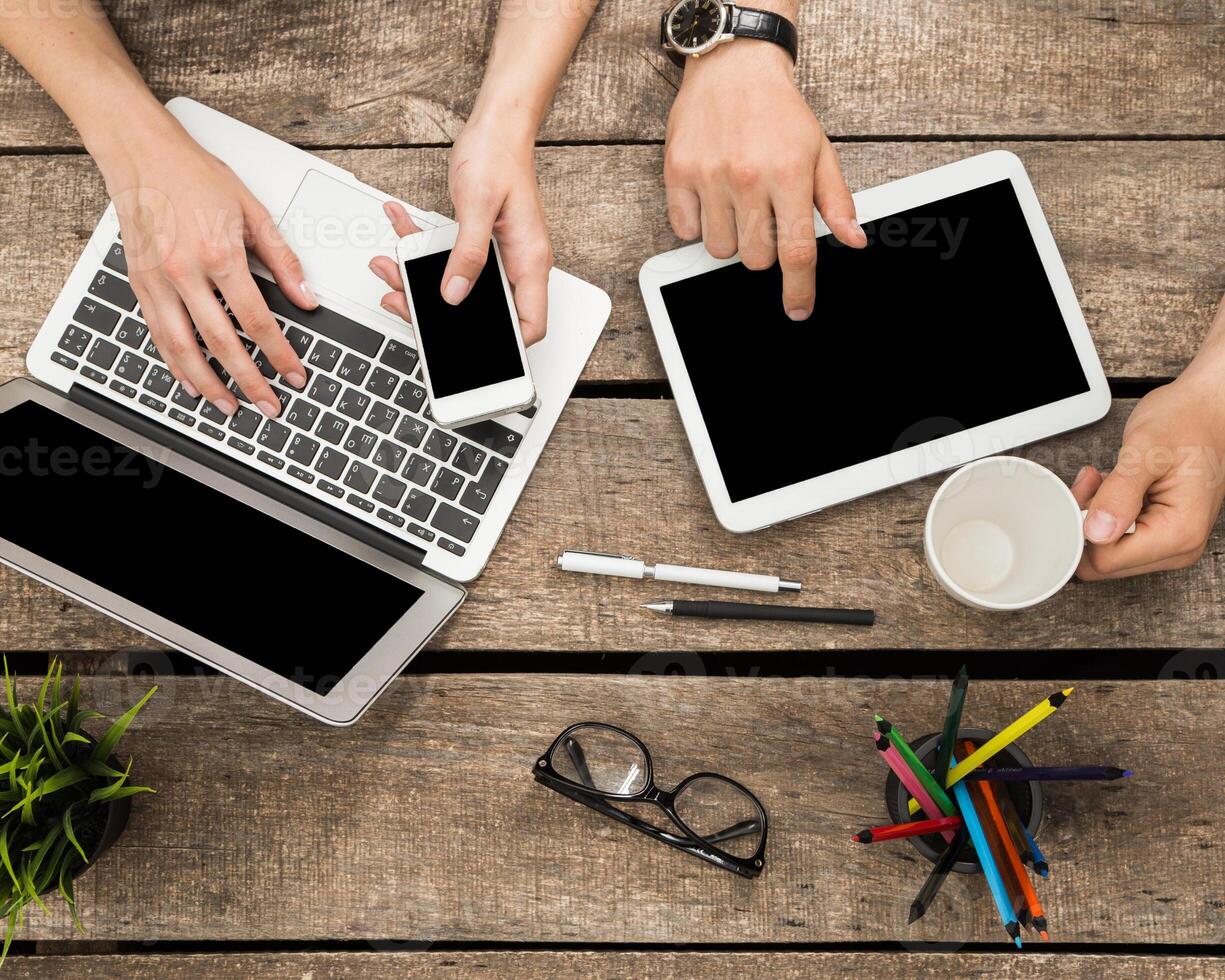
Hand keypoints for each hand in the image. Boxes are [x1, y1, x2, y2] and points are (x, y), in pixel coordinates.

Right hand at [99, 115, 312, 416]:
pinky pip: (157, 334)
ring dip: (208, 383)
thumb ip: (282, 259)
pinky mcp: (139, 282)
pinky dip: (175, 363)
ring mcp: (157, 280)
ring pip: (183, 347)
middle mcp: (185, 271)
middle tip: (268, 405)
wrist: (142, 153)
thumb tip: (306, 297)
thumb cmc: (195, 176)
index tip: (293, 375)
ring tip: (229, 406)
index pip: (257, 319)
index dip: (279, 353)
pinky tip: (190, 380)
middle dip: (248, 380)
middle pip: (221, 342)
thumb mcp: (252, 211)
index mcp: (219, 254)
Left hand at [374, 118, 551, 344]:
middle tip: (403, 300)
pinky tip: (400, 231)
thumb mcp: (478, 204)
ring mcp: (498, 255)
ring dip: (419, 278)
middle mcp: (517, 263)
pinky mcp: (480, 243)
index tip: (472, 350)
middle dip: (437, 310)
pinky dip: (420, 249)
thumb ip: (466, 254)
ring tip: (389, 266)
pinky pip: (449, 259)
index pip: (530, 324)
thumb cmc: (499, 154)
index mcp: (529, 260)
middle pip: (483, 310)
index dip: (507, 346)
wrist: (498, 125)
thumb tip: (452, 294)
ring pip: (459, 286)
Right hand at [663, 41, 866, 319]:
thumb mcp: (820, 152)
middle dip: (762, 250)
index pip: (795, 251)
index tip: (798, 309)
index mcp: (788, 174)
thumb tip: (853, 240)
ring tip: (737, 204)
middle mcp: (748, 177)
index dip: (799, 288)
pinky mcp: (679, 173)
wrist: (735, 69)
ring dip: (731, 238)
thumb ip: (837, 201)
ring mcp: (710, 176)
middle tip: (763, 218)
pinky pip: (686, 230)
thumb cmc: (779, 113)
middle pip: (754, 258)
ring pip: (719, 249)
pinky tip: (711, 197)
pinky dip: (698, 224)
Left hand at [1071, 359, 1224, 579]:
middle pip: (1103, 562)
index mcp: (1179, 533)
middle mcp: (1177, 547)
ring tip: (1105, 479)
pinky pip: (1114, 536)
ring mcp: (1168, 542)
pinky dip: (1103, 511)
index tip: (1087, 494)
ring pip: (1105, 550)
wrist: (1206, 410)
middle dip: (1087, 523)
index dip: (1083, 530)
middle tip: (1094, 483)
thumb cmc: (1186, 422)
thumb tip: (1097, 532)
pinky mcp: (1158, 532)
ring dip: (1094, 515)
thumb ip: (1121, 493)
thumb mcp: (1146, 450)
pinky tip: (1110, 486)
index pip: (1106, 560)